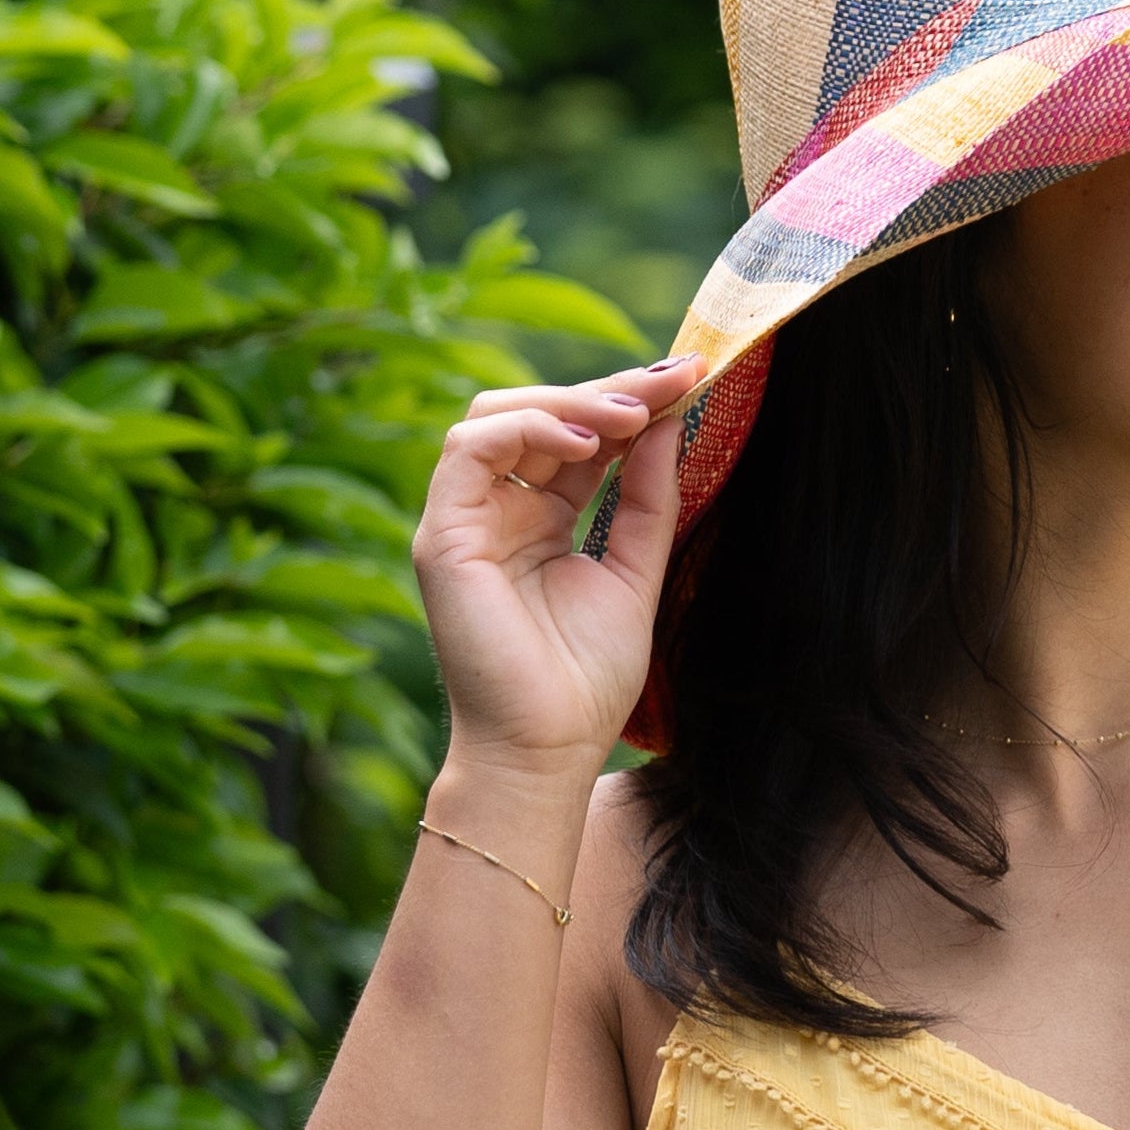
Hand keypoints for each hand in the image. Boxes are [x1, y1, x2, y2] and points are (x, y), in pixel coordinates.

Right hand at [411, 362, 694, 774]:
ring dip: (570, 402)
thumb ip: (647, 501)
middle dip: (608, 390)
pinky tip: (586, 444)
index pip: (577, 438)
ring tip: (632, 414)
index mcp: (537, 520)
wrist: (548, 750)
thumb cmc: (586, 681)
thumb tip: (666, 424)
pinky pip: (470, 447)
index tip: (688, 380)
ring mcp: (463, 519)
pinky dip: (527, 429)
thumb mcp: (634, 572)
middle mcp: (496, 511)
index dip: (627, 403)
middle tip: (672, 379)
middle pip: (539, 415)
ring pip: (498, 415)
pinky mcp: (441, 535)